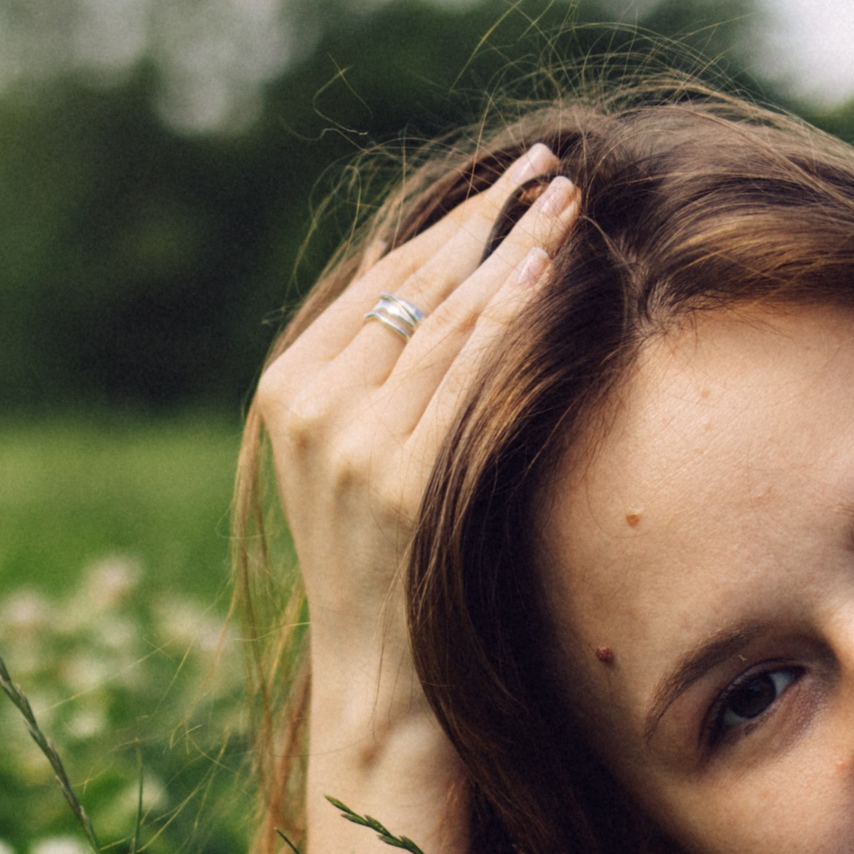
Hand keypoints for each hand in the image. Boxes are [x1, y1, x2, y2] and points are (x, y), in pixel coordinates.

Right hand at [255, 144, 581, 754]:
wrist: (376, 689)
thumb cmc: (382, 575)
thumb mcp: (350, 464)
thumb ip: (373, 378)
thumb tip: (421, 281)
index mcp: (287, 392)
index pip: (377, 279)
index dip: (448, 223)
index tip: (508, 181)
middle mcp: (310, 407)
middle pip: (413, 284)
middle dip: (486, 217)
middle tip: (549, 165)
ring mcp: (352, 443)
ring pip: (445, 317)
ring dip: (511, 247)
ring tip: (565, 198)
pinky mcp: (402, 479)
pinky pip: (468, 372)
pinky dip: (509, 311)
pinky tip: (548, 267)